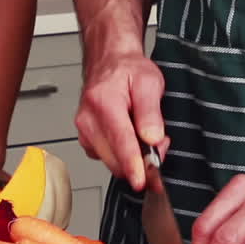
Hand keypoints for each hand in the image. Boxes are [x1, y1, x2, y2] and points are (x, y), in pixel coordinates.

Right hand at [76, 47, 168, 190]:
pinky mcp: (86, 139)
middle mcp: (89, 119)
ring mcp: (84, 131)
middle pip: (115, 158)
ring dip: (132, 159)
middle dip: (141, 161)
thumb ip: (151, 112)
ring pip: (111, 162)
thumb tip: (152, 138)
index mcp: (104, 102)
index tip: (142, 181)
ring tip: (145, 135)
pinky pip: (106, 158)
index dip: (133, 165)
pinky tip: (131, 139)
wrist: (110, 62)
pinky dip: (122, 156)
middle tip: (159, 143)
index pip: (121, 141)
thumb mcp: (149, 82)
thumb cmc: (128, 70)